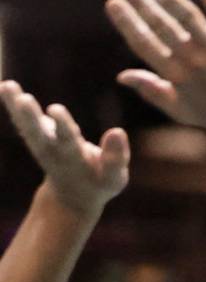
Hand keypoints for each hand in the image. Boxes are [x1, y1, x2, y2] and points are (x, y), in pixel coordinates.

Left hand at [0, 83, 129, 215]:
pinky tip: (5, 86)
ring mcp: (41, 145)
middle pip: (39, 135)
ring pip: (26, 126)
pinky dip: (11, 104)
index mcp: (75, 161)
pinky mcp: (36, 137)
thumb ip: (117, 158)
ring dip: (14, 107)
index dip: (62, 126)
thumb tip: (117, 131)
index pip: (67, 142)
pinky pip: (21, 121)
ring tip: (7, 85)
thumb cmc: (99, 183)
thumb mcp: (114, 179)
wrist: (72, 196)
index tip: (55, 108)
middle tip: (23, 99)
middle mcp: (53, 152)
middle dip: (31, 117)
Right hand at [105, 0, 205, 135]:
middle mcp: (192, 60)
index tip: (113, 3)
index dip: (128, 23)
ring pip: (188, 18)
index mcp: (175, 75)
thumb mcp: (181, 110)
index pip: (144, 43)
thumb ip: (152, 90)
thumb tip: (122, 75)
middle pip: (162, 25)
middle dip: (142, 3)